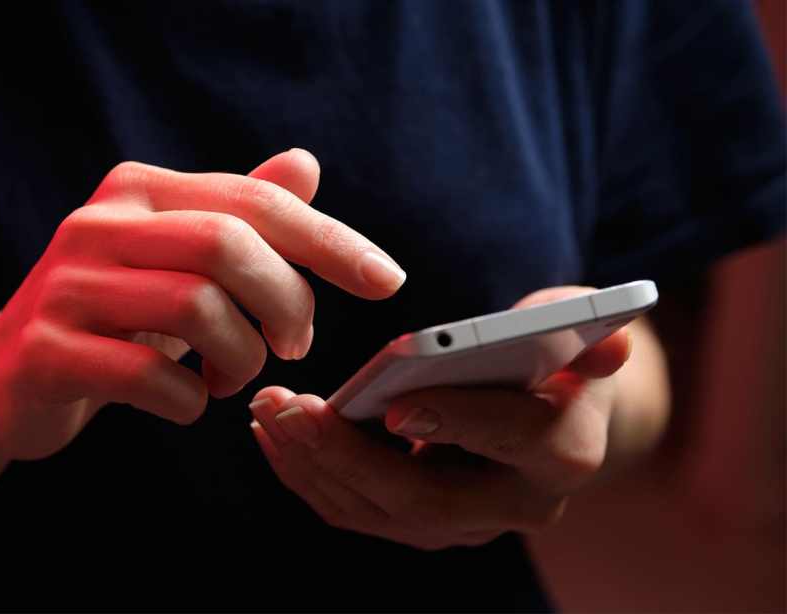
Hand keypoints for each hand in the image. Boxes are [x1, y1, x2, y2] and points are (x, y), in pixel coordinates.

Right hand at [0, 149, 406, 460]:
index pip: (253, 200)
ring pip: (195, 308)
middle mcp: (98, 224)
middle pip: (226, 245)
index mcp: (138, 190)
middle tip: (294, 345)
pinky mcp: (48, 351)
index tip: (386, 281)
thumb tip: (305, 165)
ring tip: (235, 377)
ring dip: (241, 358)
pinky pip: (150, 376)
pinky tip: (188, 402)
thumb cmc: (114, 316)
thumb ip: (238, 214)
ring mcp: (66, 287)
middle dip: (285, 302)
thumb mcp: (177, 261)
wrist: (5, 377)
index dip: (329, 241)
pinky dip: (190, 400)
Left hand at [249, 287, 630, 549]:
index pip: (514, 441)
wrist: (551, 415)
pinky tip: (275, 434)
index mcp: (564, 452)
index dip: (459, 422)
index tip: (396, 404)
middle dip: (347, 455)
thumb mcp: (579, 331)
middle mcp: (516, 506)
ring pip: (377, 513)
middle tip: (288, 408)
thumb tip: (611, 343)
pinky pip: (357, 511)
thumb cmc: (557, 357)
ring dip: (312, 465)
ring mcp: (465, 524)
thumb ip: (588, 332)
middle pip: (425, 498)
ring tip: (267, 412)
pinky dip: (310, 476)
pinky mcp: (421, 524)